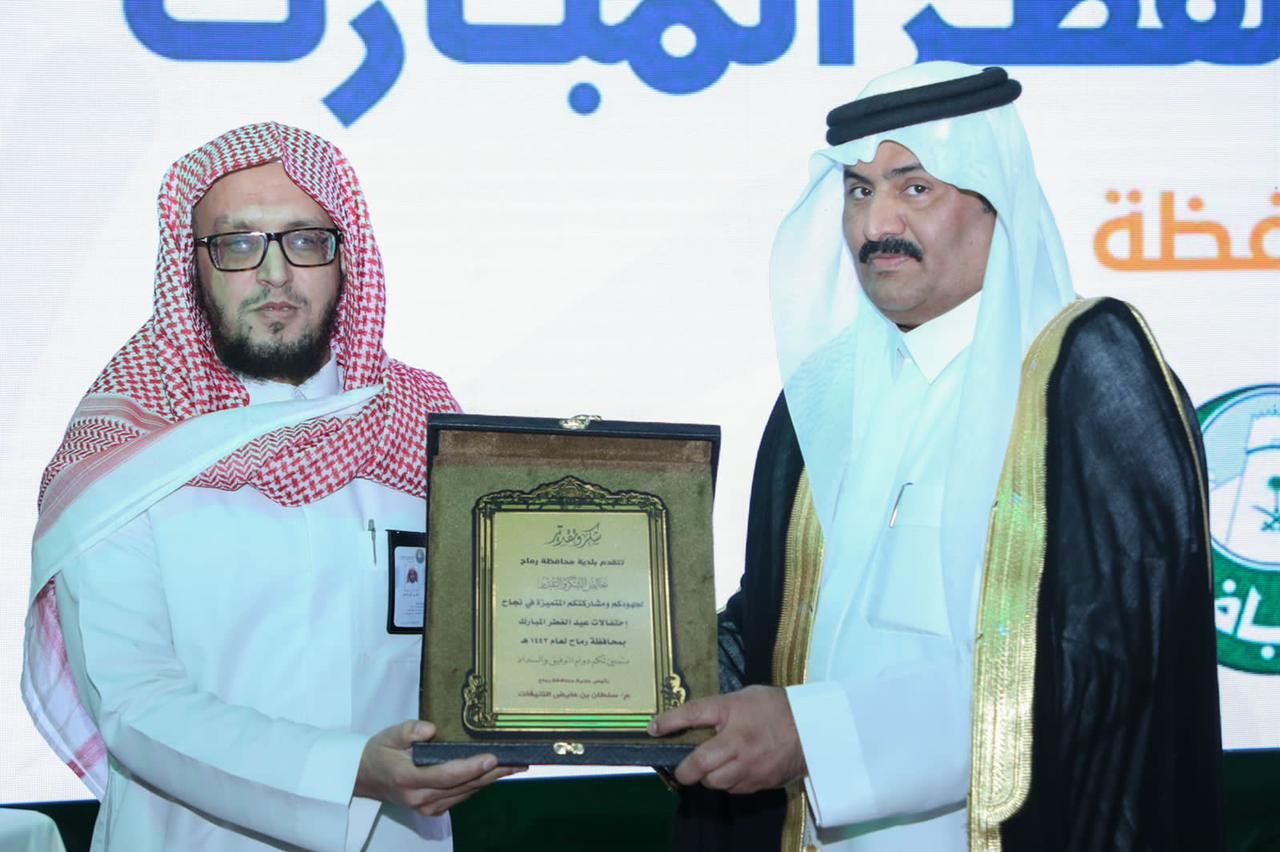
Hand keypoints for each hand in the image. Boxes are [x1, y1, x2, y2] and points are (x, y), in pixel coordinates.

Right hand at [354, 720, 524, 815]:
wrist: (364, 778)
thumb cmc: (379, 752)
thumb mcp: (389, 734)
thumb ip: (409, 730)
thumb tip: (431, 729)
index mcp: (409, 778)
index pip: (446, 774)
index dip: (471, 767)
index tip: (493, 758)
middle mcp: (421, 797)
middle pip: (463, 785)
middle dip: (492, 773)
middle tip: (518, 760)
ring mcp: (427, 807)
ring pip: (465, 793)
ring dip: (490, 780)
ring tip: (515, 765)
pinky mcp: (433, 810)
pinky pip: (460, 796)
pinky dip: (478, 784)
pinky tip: (494, 774)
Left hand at [647, 685, 804, 794]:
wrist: (814, 728)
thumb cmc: (775, 707)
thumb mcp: (744, 697)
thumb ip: (720, 710)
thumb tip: (693, 722)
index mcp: (732, 711)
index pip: (693, 714)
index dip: (669, 722)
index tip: (653, 729)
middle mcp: (738, 740)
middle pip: (699, 763)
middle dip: (685, 770)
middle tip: (682, 769)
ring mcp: (750, 765)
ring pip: (715, 782)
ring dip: (708, 777)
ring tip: (711, 769)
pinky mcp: (760, 782)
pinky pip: (734, 789)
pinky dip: (728, 783)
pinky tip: (732, 772)